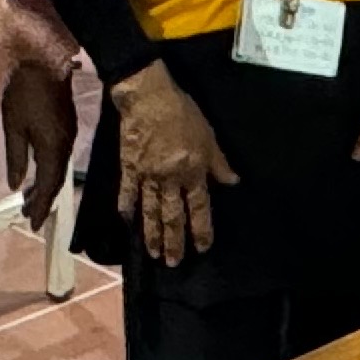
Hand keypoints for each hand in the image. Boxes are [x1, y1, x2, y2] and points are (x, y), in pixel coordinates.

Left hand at [1, 53, 78, 226]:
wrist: (42, 58)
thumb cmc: (23, 92)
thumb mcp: (13, 126)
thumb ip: (16, 158)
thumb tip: (16, 185)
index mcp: (54, 147)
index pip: (50, 185)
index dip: (42, 207)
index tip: (34, 224)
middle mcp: (66, 143)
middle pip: (57, 178)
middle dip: (44, 198)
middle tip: (29, 214)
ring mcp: (69, 132)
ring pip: (59, 166)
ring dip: (46, 183)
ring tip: (30, 197)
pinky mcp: (67, 123)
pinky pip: (60, 154)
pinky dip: (50, 168)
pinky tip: (38, 170)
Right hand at [112, 62, 237, 264]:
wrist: (148, 97)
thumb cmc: (182, 113)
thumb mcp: (209, 136)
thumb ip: (219, 162)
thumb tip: (233, 182)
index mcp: (192, 171)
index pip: (199, 207)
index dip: (201, 229)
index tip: (203, 247)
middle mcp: (170, 179)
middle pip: (172, 216)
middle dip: (174, 241)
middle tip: (173, 263)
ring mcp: (147, 176)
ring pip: (150, 211)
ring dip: (152, 234)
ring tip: (153, 253)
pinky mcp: (129, 168)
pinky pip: (127, 193)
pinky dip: (127, 209)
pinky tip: (126, 223)